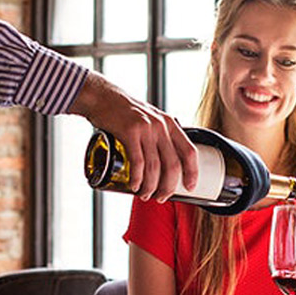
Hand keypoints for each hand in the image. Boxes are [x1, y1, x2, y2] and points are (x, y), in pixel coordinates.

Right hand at [69, 71, 197, 201]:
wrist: (103, 97)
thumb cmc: (125, 112)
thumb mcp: (151, 118)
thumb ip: (160, 135)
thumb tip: (165, 161)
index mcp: (170, 124)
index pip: (189, 151)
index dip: (192, 172)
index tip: (190, 187)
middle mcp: (161, 126)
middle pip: (172, 165)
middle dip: (168, 187)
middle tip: (161, 197)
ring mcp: (146, 129)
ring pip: (154, 167)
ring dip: (151, 187)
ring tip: (145, 195)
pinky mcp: (129, 132)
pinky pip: (137, 162)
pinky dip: (137, 178)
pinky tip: (134, 186)